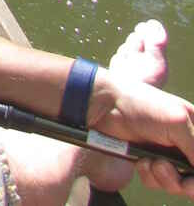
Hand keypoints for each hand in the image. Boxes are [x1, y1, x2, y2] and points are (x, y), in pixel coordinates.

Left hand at [90, 47, 193, 197]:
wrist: (104, 108)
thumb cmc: (140, 105)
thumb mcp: (177, 121)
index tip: (191, 176)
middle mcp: (182, 143)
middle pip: (193, 177)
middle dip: (186, 182)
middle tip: (177, 178)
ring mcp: (165, 154)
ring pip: (177, 184)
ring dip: (166, 178)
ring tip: (154, 163)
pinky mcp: (148, 162)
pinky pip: (157, 182)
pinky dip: (150, 176)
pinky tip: (142, 162)